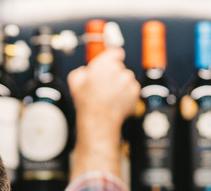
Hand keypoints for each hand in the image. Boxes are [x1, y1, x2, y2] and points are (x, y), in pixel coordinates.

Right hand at [67, 49, 139, 180]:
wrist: (99, 118)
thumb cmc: (88, 101)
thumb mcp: (75, 81)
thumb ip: (81, 71)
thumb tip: (84, 71)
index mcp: (105, 63)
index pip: (116, 52)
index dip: (113, 58)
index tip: (112, 61)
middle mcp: (119, 70)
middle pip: (120, 68)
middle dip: (114, 75)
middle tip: (105, 85)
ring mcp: (128, 81)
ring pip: (127, 79)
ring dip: (121, 85)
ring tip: (110, 96)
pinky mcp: (135, 92)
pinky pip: (133, 90)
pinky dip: (127, 94)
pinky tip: (117, 101)